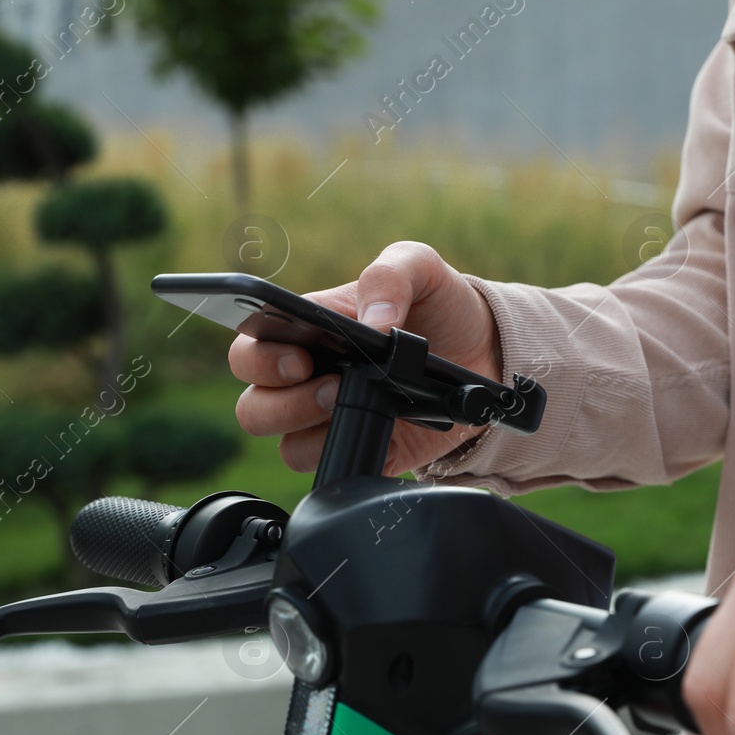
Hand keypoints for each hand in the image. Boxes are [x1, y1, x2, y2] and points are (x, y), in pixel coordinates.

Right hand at [228, 242, 502, 475]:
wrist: (485, 351)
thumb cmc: (439, 304)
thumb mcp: (420, 267)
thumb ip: (389, 276)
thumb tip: (373, 322)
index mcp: (305, 330)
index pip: (250, 350)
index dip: (259, 361)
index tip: (299, 359)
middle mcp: (308, 377)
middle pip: (253, 406)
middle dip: (283, 403)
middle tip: (333, 386)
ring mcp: (331, 417)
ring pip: (285, 444)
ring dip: (313, 431)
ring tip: (355, 402)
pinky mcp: (362, 446)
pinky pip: (331, 467)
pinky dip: (349, 453)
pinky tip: (381, 428)